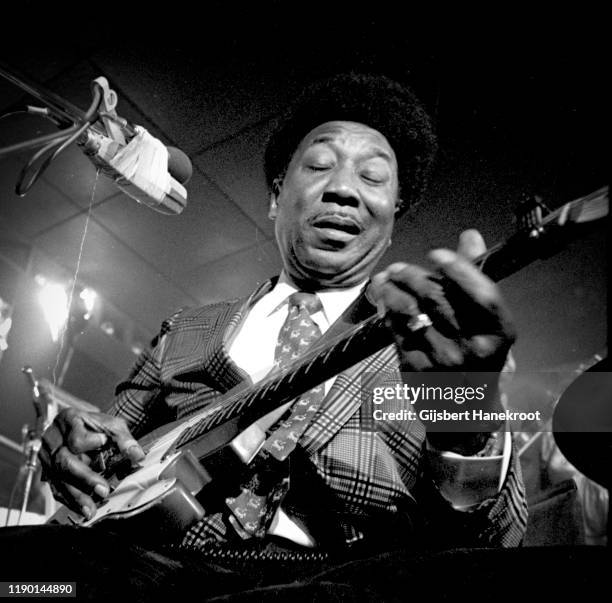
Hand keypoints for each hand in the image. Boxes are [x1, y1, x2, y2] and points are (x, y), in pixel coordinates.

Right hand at [40, 403, 143, 518]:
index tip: (103, 441)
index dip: (89, 442)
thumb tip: (137, 455)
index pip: (75, 437)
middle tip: (103, 489)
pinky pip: (56, 489)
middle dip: (85, 478)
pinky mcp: (48, 472)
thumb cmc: (96, 425)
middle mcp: (53, 439)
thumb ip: (123, 438)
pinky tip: (82, 509)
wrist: (82, 426)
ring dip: (77, 495)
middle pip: (64, 461)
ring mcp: (48, 457)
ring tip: (91, 509)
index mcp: (68, 420)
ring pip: (59, 478)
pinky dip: (70, 500)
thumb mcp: (111, 424)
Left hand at [369, 230, 514, 451]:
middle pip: (437, 298)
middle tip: (398, 268)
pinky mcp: (417, 369)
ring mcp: (444, 361)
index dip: (458, 268)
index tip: (436, 253)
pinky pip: (396, 330)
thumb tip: (470, 236)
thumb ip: (474, 278)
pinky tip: (384, 301)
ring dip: (391, 290)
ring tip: (385, 280)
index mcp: (499, 333)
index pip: (481, 294)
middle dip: (412, 275)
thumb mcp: (486, 322)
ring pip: (410, 312)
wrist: (465, 410)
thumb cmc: (477, 355)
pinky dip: (387, 311)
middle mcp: (474, 348)